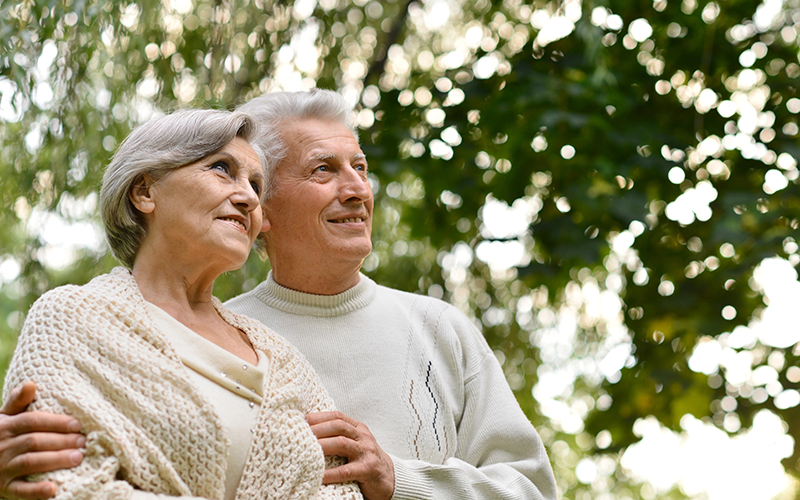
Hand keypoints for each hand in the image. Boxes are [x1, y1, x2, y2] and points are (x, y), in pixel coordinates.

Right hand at [0, 382, 84, 499]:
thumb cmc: (0, 436)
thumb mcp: (4, 417)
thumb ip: (17, 401)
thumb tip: (31, 383)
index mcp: (5, 426)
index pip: (30, 421)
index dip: (54, 422)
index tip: (77, 424)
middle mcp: (2, 447)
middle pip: (33, 441)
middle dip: (60, 441)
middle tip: (84, 442)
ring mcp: (2, 469)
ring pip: (29, 462)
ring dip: (54, 460)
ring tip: (77, 458)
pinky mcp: (4, 489)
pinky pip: (20, 490)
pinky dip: (36, 491)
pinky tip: (53, 489)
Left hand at [307, 411, 393, 499]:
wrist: (389, 478)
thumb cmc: (365, 460)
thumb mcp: (355, 443)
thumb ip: (338, 436)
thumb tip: (309, 432)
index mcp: (358, 428)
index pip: (337, 416)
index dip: (318, 417)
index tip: (301, 421)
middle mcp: (363, 437)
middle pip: (338, 426)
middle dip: (317, 429)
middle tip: (299, 434)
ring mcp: (366, 452)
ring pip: (341, 443)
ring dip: (321, 445)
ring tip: (305, 450)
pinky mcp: (368, 469)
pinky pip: (346, 470)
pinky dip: (330, 473)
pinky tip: (318, 476)